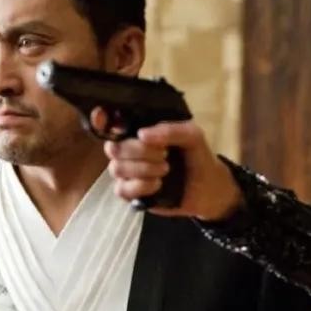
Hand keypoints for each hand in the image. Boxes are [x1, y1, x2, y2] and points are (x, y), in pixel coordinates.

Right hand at [96, 108, 242, 219]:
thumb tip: (142, 134)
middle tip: (164, 154)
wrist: (209, 188)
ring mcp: (129, 173)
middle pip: (113, 148)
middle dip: (139, 150)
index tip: (100, 116)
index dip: (100, 120)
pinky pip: (121, 189)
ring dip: (143, 168)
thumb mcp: (192, 136)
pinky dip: (141, 186)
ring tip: (165, 169)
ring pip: (116, 169)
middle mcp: (129, 151)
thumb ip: (171, 130)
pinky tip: (158, 184)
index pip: (111, 124)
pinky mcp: (132, 194)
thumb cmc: (198, 156)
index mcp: (140, 133)